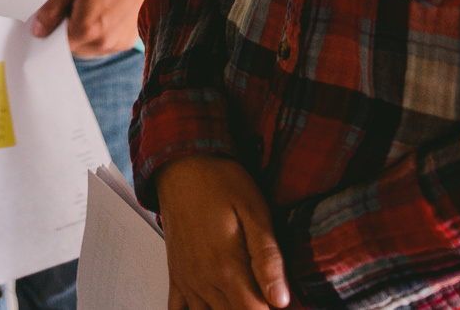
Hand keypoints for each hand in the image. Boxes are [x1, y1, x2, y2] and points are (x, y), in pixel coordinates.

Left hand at [32, 0, 148, 54]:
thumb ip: (52, 10)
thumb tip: (37, 31)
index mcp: (86, 30)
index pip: (57, 45)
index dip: (55, 28)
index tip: (59, 13)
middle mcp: (103, 43)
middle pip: (75, 47)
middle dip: (71, 30)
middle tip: (79, 3)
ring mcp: (118, 44)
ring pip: (91, 47)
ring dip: (87, 33)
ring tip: (96, 5)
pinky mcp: (130, 40)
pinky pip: (107, 44)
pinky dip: (103, 32)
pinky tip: (108, 11)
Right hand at [154, 157, 290, 309]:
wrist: (182, 164)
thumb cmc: (220, 182)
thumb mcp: (255, 212)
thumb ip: (268, 258)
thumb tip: (281, 299)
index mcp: (227, 267)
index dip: (275, 309)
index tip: (283, 299)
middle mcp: (204, 280)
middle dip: (254, 307)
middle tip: (266, 291)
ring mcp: (188, 280)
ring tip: (243, 294)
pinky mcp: (176, 276)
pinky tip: (211, 305)